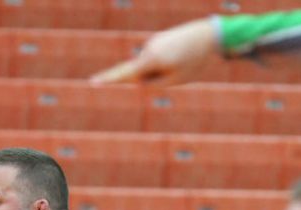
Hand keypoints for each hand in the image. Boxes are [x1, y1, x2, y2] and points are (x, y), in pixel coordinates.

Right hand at [90, 18, 219, 85]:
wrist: (209, 34)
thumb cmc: (194, 60)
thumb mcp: (176, 80)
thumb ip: (155, 84)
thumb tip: (139, 81)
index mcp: (151, 60)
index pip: (125, 74)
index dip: (108, 80)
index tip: (92, 83)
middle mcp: (147, 49)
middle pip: (142, 74)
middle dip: (154, 78)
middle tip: (178, 69)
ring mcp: (152, 42)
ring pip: (150, 67)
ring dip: (163, 70)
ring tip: (184, 61)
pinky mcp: (158, 40)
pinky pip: (156, 59)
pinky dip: (166, 62)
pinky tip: (182, 55)